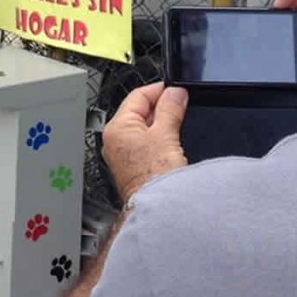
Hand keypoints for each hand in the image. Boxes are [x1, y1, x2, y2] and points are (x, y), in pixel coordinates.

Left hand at [102, 83, 188, 202]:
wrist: (158, 207)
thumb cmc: (154, 177)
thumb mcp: (165, 134)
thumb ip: (170, 109)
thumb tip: (175, 93)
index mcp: (116, 128)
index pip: (137, 96)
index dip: (159, 90)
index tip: (176, 89)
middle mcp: (114, 141)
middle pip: (139, 112)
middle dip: (161, 107)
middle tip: (182, 105)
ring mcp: (122, 155)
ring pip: (144, 129)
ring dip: (162, 124)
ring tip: (178, 125)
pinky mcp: (133, 168)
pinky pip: (146, 145)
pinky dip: (159, 140)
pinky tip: (171, 143)